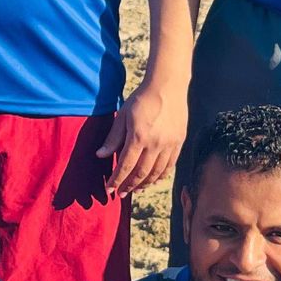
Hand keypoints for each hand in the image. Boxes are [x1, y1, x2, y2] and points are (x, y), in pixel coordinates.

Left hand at [97, 73, 186, 196]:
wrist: (168, 86)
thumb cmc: (141, 99)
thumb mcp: (122, 116)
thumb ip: (113, 138)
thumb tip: (100, 155)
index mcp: (138, 137)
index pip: (125, 165)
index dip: (116, 180)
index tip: (110, 189)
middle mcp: (155, 144)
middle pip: (141, 173)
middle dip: (129, 185)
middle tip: (122, 194)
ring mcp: (169, 144)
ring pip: (157, 172)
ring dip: (145, 183)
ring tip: (136, 189)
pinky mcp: (179, 142)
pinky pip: (170, 165)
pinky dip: (161, 175)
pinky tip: (154, 180)